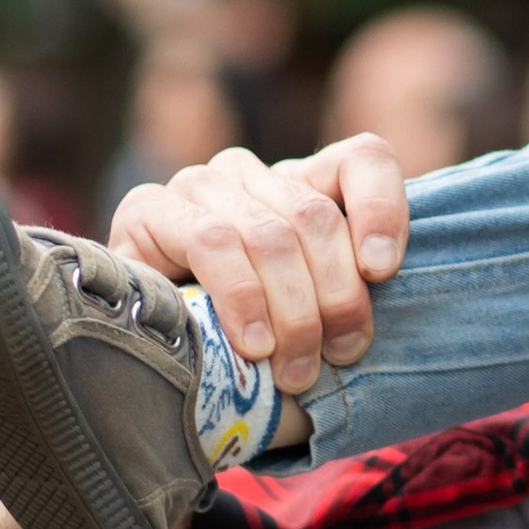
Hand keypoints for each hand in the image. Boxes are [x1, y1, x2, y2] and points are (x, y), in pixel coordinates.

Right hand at [105, 135, 407, 394]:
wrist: (143, 363)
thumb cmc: (248, 344)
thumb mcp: (311, 315)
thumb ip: (345, 293)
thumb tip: (379, 298)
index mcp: (303, 181)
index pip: (363, 160)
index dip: (383, 208)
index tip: (385, 271)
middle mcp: (250, 174)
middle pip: (315, 216)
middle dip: (337, 294)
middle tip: (343, 353)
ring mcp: (199, 185)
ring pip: (269, 234)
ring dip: (292, 309)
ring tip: (298, 369)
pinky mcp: (149, 208)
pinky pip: (212, 242)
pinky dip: (242, 296)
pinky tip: (253, 343)